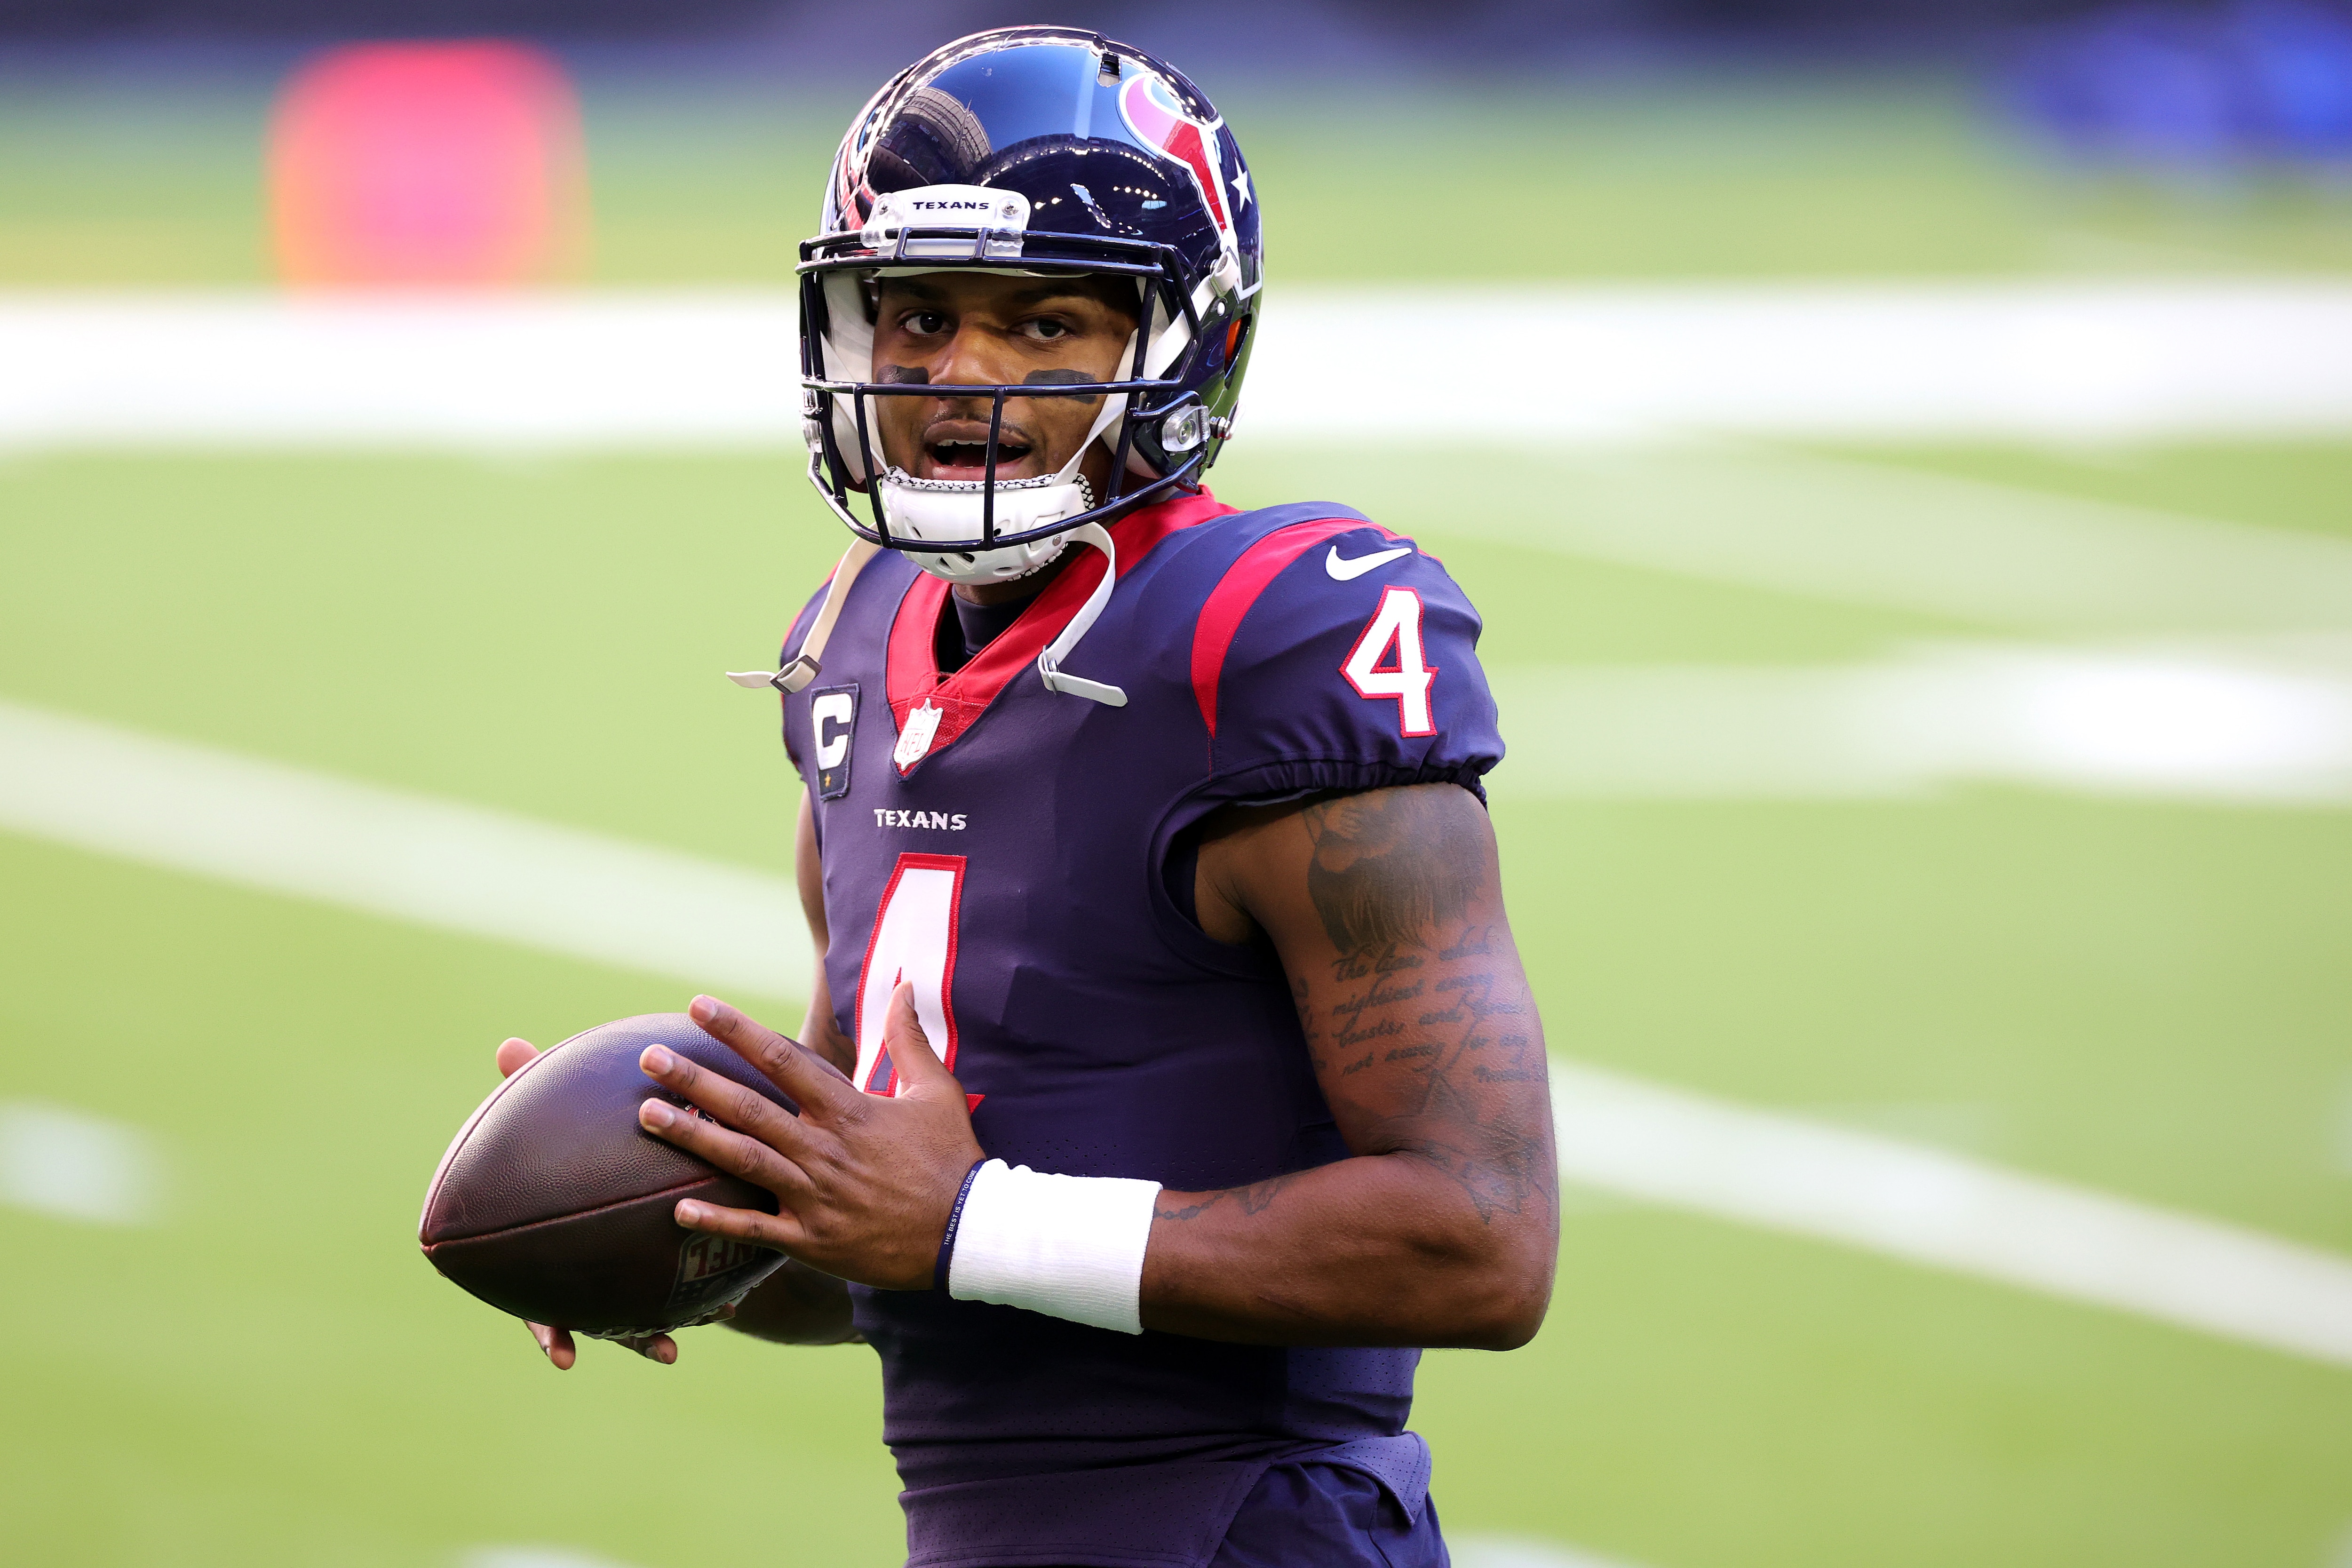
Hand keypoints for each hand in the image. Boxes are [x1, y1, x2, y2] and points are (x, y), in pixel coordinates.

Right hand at [490, 1035, 726, 1369]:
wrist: (635, 1160)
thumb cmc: (581, 1136)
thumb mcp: (564, 1111)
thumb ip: (537, 1087)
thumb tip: (506, 1044)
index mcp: (558, 1248)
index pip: (545, 1305)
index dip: (549, 1332)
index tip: (563, 1356)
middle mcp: (596, 1270)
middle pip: (609, 1317)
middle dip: (633, 1334)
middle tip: (661, 1345)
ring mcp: (636, 1269)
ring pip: (655, 1308)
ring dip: (685, 1315)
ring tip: (714, 1316)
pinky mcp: (678, 1258)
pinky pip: (696, 1284)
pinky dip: (711, 1291)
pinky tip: (738, 1295)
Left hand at [633, 986, 982, 1291]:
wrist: (967, 1235)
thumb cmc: (952, 1159)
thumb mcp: (937, 1091)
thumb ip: (910, 1038)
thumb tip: (904, 985)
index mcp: (850, 1110)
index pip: (783, 1060)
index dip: (739, 1031)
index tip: (700, 1007)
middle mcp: (824, 1149)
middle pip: (748, 1107)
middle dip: (694, 1079)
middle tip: (650, 1058)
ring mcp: (815, 1197)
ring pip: (742, 1161)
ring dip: (691, 1137)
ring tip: (646, 1116)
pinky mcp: (813, 1240)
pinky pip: (755, 1229)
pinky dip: (716, 1221)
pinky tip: (678, 1209)